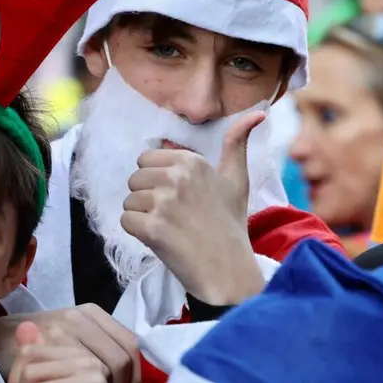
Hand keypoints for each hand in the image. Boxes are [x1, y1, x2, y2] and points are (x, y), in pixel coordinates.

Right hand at [0, 305, 137, 382]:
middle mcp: (80, 316)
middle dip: (123, 381)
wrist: (0, 337)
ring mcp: (62, 329)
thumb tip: (133, 367)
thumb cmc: (42, 342)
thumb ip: (101, 345)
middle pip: (120, 357)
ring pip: (103, 368)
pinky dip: (88, 381)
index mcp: (93, 312)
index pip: (129, 343)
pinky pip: (82, 371)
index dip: (134, 371)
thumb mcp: (76, 337)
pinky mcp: (46, 345)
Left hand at [122, 112, 266, 304]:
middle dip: (148, 197)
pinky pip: (125, 221)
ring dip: (142, 216)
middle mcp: (177, 176)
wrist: (228, 268)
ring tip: (169, 228)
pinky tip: (160, 240)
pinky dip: (137, 233)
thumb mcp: (237, 179)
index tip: (177, 197)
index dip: (157, 179)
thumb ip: (238, 142)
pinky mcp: (151, 226)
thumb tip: (257, 113)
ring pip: (128, 201)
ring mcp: (163, 201)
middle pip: (135, 179)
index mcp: (193, 161)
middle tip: (173, 216)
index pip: (147, 158)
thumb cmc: (230, 224)